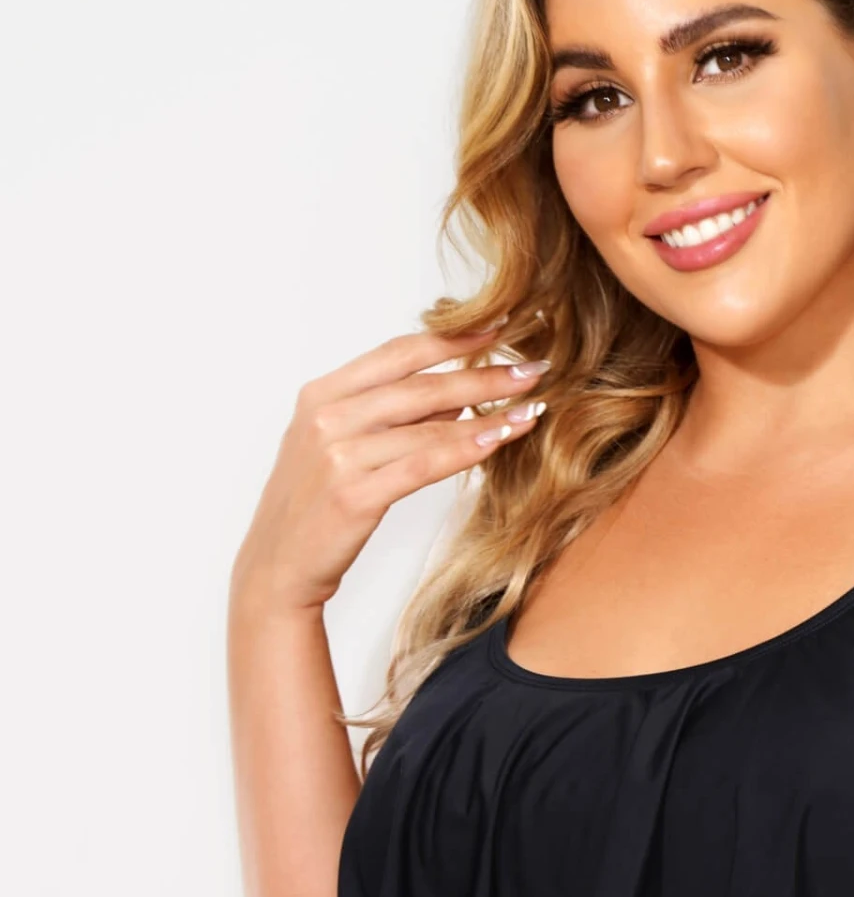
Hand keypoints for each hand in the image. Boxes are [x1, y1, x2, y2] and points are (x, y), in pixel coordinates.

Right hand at [232, 322, 549, 612]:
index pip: (398, 354)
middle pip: (421, 385)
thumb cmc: (312, 508)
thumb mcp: (339, 447)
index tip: (500, 329)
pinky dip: (468, 449)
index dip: (453, 339)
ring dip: (487, 413)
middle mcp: (327, 417)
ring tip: (531, 408)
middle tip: (534, 369)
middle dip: (484, 375)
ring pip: (428, 424)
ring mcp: (338, 455)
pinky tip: (501, 438)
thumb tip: (453, 395)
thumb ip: (389, 417)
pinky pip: (424, 464)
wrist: (277, 566)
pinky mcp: (354, 494)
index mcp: (321, 395)